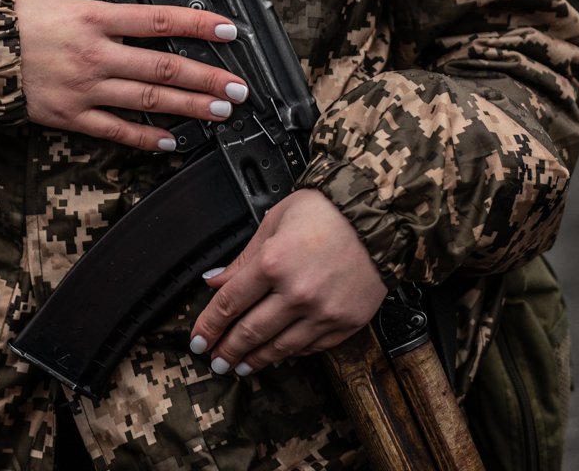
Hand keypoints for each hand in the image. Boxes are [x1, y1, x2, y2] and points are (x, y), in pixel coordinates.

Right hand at [11, 0, 247, 151]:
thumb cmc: (2, 12)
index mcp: (92, 17)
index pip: (159, 19)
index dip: (199, 24)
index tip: (229, 31)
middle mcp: (95, 55)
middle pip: (163, 66)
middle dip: (207, 77)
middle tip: (240, 87)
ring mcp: (85, 89)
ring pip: (148, 100)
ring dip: (189, 107)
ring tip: (221, 112)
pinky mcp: (71, 116)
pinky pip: (116, 131)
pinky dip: (146, 138)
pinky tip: (173, 140)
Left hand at [188, 189, 385, 376]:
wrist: (380, 218)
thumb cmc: (327, 212)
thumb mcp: (276, 220)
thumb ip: (243, 258)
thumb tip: (214, 282)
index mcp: (273, 262)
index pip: (230, 304)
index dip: (209, 326)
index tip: (197, 341)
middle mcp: (296, 293)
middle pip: (250, 331)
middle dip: (227, 350)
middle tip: (214, 361)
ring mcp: (323, 312)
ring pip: (279, 347)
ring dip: (255, 360)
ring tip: (240, 367)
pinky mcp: (345, 323)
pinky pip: (310, 347)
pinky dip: (289, 353)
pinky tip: (277, 354)